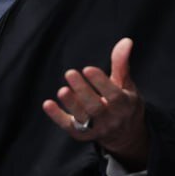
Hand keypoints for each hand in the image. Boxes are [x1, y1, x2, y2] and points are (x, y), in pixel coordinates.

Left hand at [42, 37, 148, 169]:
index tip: (88, 69)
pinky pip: (69, 126)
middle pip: (96, 108)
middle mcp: (111, 119)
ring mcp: (97, 129)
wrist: (125, 134)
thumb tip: (126, 41)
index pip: (114, 95)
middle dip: (82, 91)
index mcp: (124, 105)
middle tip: (70, 73)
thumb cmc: (124, 103)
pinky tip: (47, 104)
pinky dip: (57, 117)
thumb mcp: (126, 84)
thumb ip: (122, 64)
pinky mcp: (82, 134)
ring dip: (71, 104)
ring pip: (83, 119)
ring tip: (62, 90)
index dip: (101, 83)